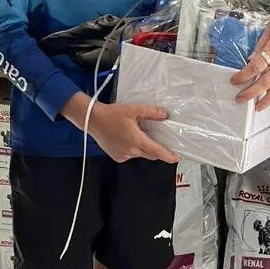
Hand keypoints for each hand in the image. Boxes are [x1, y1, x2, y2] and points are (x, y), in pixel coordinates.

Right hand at [62, 95, 177, 163]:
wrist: (93, 120)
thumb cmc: (112, 114)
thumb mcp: (133, 110)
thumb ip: (150, 113)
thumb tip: (164, 115)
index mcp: (136, 140)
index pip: (156, 151)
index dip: (168, 156)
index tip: (176, 158)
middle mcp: (130, 151)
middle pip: (150, 154)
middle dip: (156, 150)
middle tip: (160, 141)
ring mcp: (123, 155)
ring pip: (140, 154)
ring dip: (143, 148)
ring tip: (139, 135)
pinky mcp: (117, 156)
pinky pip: (130, 155)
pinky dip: (133, 149)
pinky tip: (127, 138)